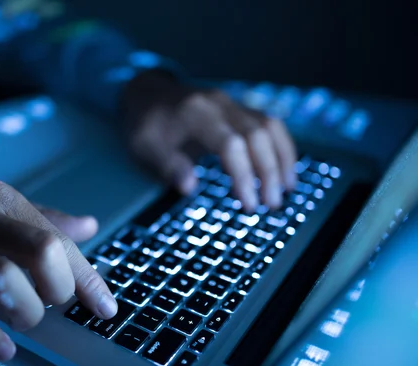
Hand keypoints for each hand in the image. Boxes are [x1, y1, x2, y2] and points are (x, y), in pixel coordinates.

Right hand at [0, 180, 115, 360]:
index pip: (59, 240)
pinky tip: (3, 349)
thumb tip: (90, 225)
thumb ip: (44, 218)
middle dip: (60, 288)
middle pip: (41, 250)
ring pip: (3, 277)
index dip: (88, 278)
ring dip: (26, 309)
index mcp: (4, 200)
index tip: (106, 309)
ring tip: (26, 322)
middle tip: (52, 305)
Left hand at [123, 71, 297, 210]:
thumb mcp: (145, 147)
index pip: (231, 144)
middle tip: (271, 204)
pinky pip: (269, 123)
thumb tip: (189, 187)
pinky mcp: (238, 108)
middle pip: (257, 135)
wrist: (147, 94)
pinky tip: (284, 169)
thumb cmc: (145, 125)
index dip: (244, 175)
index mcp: (196, 113)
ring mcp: (232, 103)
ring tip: (286, 190)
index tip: (248, 204)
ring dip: (282, 158)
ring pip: (269, 126)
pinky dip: (281, 146)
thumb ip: (167, 165)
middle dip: (269, 172)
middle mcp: (219, 104)